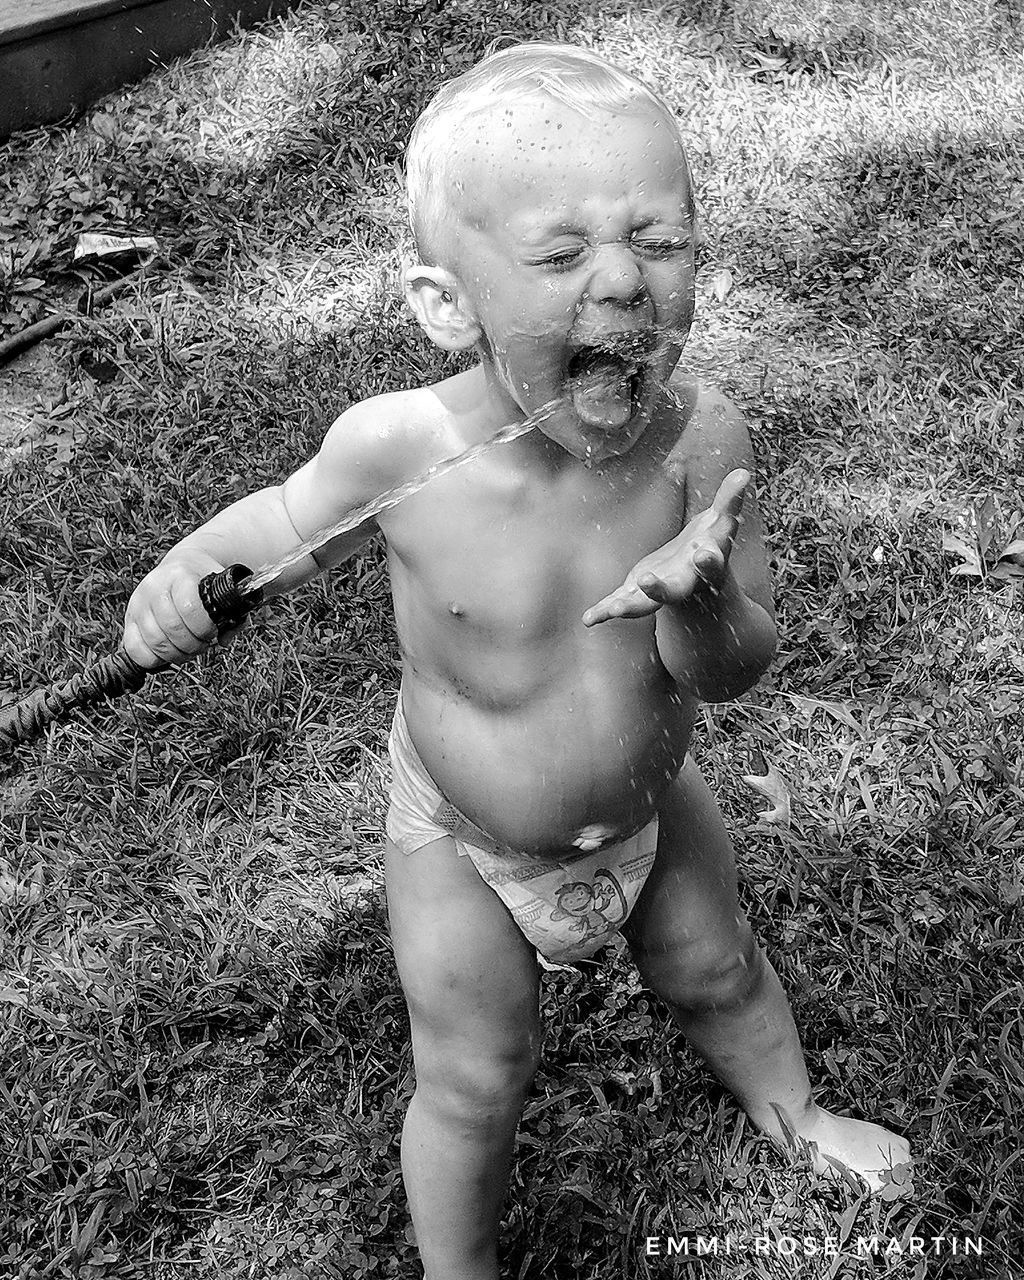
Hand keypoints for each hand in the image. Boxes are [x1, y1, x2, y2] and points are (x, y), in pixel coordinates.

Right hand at [123, 549, 236, 669]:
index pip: (190, 608)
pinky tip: (168, 652)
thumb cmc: (205, 583)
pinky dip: (153, 658)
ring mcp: (138, 603)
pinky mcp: (129, 619)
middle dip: (193, 645)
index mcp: (180, 575)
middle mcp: (154, 586)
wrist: (183, 566)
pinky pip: (134, 649)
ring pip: (154, 641)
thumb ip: (233, 615)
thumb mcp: (223, 590)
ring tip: (187, 648)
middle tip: (202, 643)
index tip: (213, 631)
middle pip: (172, 628)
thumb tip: (224, 640)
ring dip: (176, 654)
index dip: (205, 628)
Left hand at [582, 469, 748, 626]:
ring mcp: (660, 592)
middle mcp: (684, 583)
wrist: (700, 586)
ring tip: (614, 610)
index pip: (712, 564)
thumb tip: (743, 473)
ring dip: (630, 606)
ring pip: (646, 604)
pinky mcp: (640, 594)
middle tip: (646, 581)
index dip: (709, 561)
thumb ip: (730, 501)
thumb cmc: (710, 545)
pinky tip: (588, 619)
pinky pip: (622, 603)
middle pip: (674, 590)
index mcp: (706, 565)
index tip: (703, 554)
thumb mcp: (722, 524)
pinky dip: (604, 611)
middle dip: (661, 588)